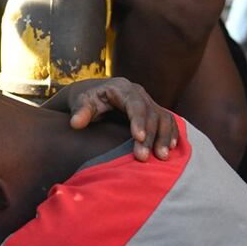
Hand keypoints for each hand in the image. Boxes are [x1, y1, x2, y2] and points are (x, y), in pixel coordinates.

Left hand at [62, 77, 178, 160]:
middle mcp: (138, 93)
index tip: (138, 138)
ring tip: (162, 157)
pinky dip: (171, 134)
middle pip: (150, 113)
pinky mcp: (153, 112)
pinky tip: (171, 148)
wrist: (93, 96)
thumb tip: (75, 123)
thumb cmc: (86, 100)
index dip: (138, 121)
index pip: (135, 104)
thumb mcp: (80, 103)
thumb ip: (79, 112)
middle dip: (150, 136)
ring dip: (164, 137)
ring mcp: (148, 102)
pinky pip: (168, 121)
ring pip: (163, 118)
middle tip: (144, 157)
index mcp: (121, 88)